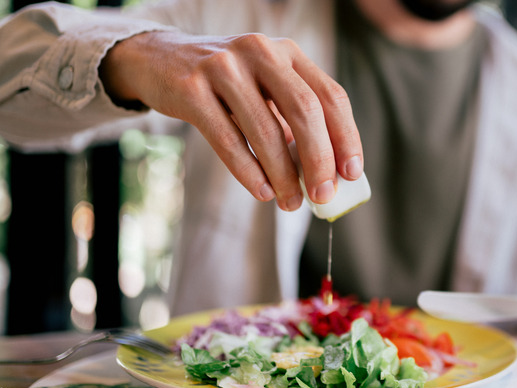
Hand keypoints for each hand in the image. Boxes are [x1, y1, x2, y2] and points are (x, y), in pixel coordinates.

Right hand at [99, 31, 362, 209]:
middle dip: (319, 160)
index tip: (352, 173)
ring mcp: (224, 67)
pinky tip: (262, 192)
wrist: (159, 60)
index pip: (330, 96)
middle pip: (305, 111)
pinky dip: (249, 172)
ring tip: (290, 203)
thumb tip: (329, 173)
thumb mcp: (266, 87)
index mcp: (288, 52)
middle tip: (324, 195)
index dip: (346, 137)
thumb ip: (295, 120)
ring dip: (283, 176)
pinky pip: (228, 140)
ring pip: (266, 131)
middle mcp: (260, 51)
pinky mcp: (191, 89)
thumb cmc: (227, 85)